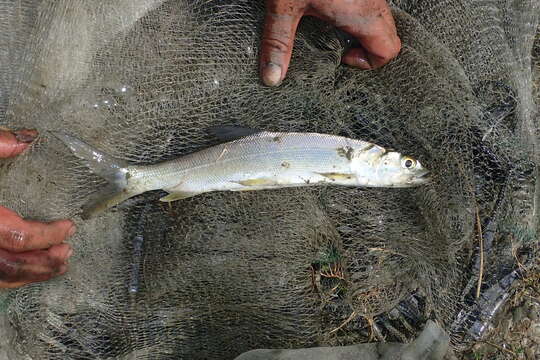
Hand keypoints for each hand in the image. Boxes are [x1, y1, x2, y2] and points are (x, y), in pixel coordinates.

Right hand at [0, 129, 74, 287]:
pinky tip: (30, 268)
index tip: (69, 228)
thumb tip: (28, 138)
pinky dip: (13, 275)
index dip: (46, 235)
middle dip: (43, 263)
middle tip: (68, 253)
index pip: (16, 236)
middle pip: (8, 266)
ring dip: (30, 273)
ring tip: (58, 264)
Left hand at [260, 0, 400, 85]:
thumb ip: (278, 42)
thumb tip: (272, 77)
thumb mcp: (284, 6)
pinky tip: (330, 5)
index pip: (389, 50)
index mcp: (363, 13)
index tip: (342, 57)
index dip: (369, 62)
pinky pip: (369, 0)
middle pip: (388, 33)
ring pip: (380, 14)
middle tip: (338, 46)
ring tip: (332, 26)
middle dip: (367, 46)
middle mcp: (373, 0)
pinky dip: (357, 8)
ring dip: (362, 26)